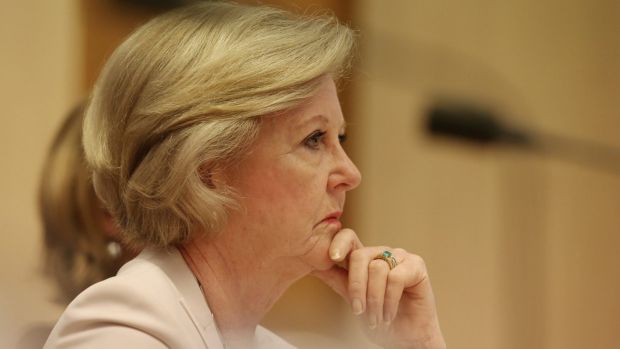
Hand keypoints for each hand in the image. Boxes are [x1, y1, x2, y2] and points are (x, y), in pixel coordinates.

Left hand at [312, 229, 445, 348]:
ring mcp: (400, 257)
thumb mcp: (352, 299)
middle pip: (360, 256)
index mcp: (364, 258)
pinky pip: (396, 277)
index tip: (332, 258)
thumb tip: (312, 264)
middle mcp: (381, 253)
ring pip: (377, 268)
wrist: (405, 339)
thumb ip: (336, 279)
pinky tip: (389, 314)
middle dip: (356, 287)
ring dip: (374, 300)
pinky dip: (390, 300)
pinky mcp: (417, 265)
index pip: (349, 238)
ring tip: (376, 318)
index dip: (339, 242)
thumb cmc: (379, 319)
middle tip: (358, 311)